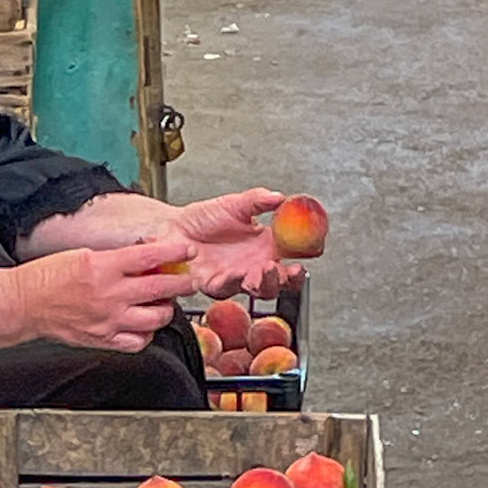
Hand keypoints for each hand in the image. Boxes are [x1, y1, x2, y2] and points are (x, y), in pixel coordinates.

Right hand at [15, 237, 196, 352]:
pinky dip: (147, 335)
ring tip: (163, 304)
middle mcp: (110, 295)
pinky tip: (143, 326)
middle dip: (182, 284)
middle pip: (161, 289)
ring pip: (155, 319)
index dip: (175, 253)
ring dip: (166, 310)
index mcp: (104, 267)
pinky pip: (138, 342)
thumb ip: (118, 259)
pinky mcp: (103, 339)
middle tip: (188, 281)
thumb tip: (147, 258)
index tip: (187, 251)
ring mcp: (108, 320)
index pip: (151, 257)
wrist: (25, 304)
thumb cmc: (49, 277)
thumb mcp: (85, 254)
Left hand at [169, 189, 303, 298]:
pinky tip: (238, 273)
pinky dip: (234, 281)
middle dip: (290, 279)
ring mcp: (235, 277)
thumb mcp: (235, 204)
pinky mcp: (213, 285)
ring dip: (266, 283)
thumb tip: (281, 197)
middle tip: (292, 269)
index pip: (294, 254)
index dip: (307, 254)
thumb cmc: (203, 218)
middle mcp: (253, 265)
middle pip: (281, 281)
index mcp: (265, 245)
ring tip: (268, 269)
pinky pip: (227, 288)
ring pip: (258, 290)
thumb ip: (258, 200)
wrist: (173, 228)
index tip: (314, 248)